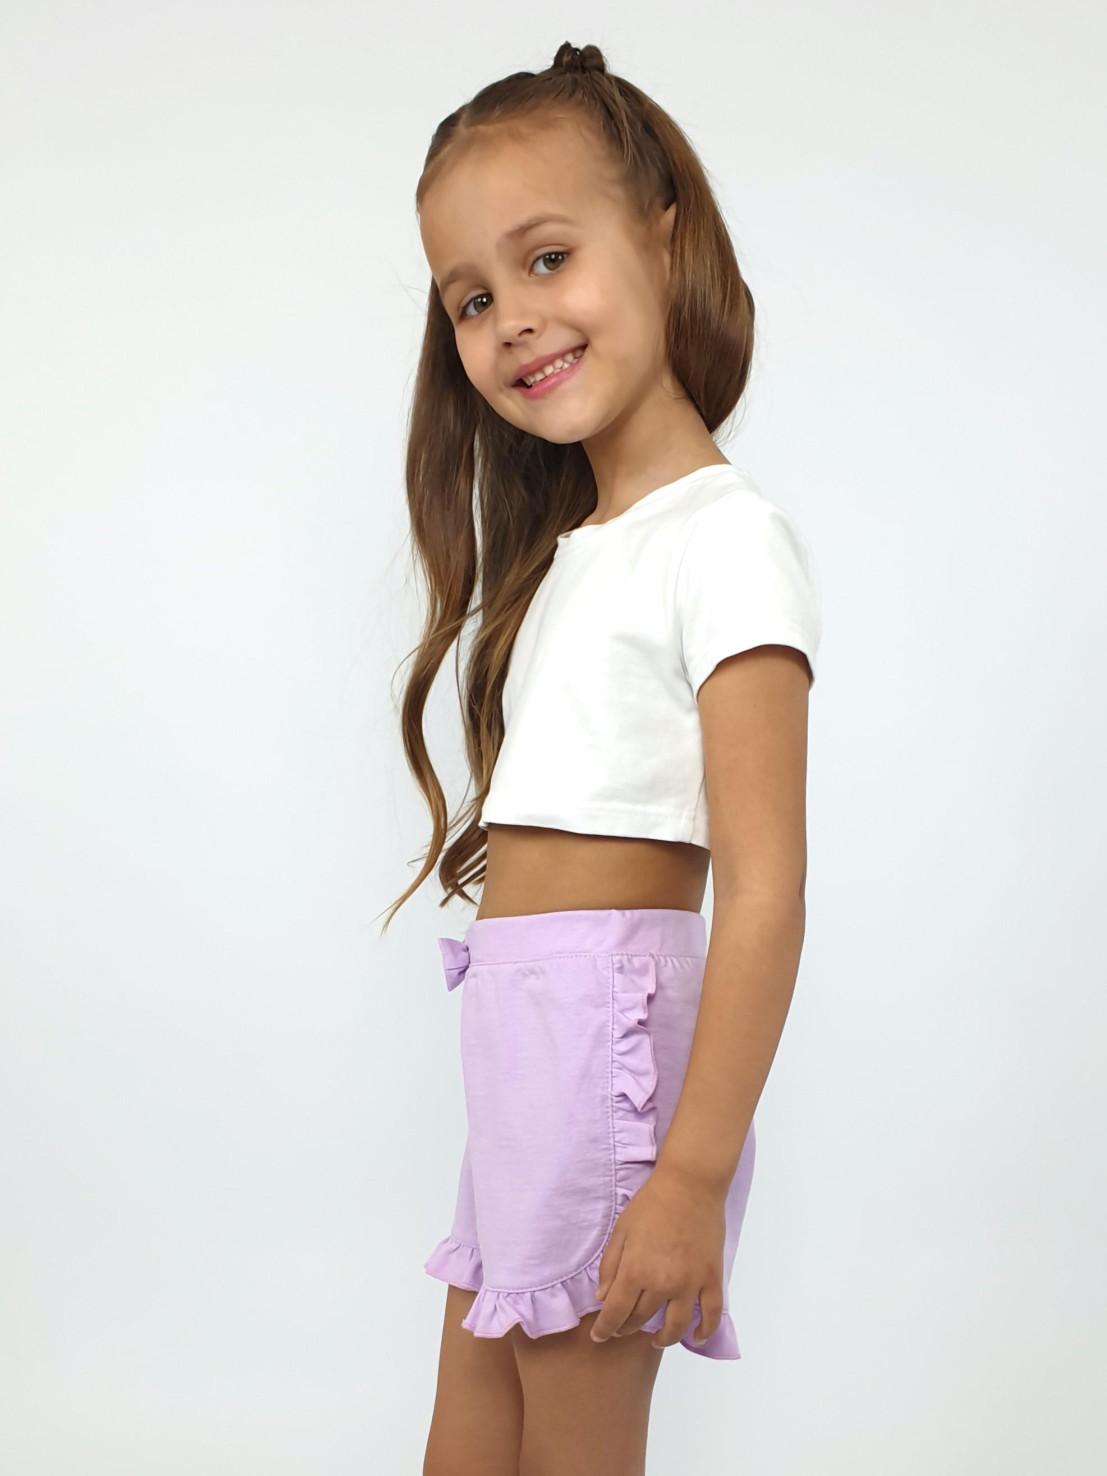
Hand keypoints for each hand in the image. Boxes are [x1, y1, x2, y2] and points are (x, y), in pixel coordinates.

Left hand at [590, 1164, 726, 1349]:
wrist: (689, 1184)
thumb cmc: (651, 1203)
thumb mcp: (621, 1230)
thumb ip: (610, 1265)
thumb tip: (602, 1298)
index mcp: (636, 1271)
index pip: (615, 1313)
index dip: (604, 1330)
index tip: (598, 1337)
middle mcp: (662, 1284)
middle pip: (642, 1319)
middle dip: (627, 1328)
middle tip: (622, 1329)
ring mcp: (690, 1284)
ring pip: (675, 1326)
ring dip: (663, 1338)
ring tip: (655, 1340)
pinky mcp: (711, 1278)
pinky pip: (710, 1314)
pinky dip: (704, 1331)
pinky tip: (695, 1336)